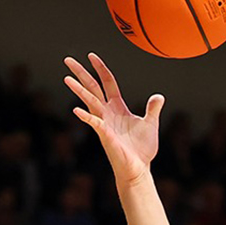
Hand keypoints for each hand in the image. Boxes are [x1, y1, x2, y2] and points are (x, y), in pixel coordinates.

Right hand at [64, 53, 162, 186]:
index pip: (107, 82)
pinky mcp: (105, 136)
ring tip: (66, 78)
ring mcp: (104, 123)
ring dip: (79, 90)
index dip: (100, 68)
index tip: (91, 56)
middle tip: (67, 60)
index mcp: (118, 107)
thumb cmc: (142, 149)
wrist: (138, 169)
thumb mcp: (150, 124)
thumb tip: (158, 96)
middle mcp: (108, 112)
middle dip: (81, 73)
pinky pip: (95, 123)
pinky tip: (76, 110)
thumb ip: (153, 109)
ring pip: (90, 102)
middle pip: (92, 87)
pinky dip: (87, 117)